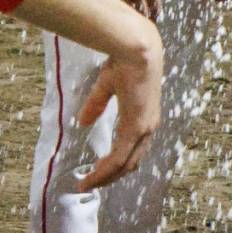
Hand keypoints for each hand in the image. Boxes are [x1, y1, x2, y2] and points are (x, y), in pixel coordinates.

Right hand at [72, 24, 163, 192]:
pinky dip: (105, 170)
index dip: (116, 163)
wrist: (137, 48)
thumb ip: (96, 105)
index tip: (96, 171)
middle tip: (90, 183)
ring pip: (124, 165)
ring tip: (87, 184)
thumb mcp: (107, 86)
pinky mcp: (136, 127)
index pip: (132, 149)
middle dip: (109, 176)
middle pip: (130, 163)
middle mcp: (148, 127)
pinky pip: (119, 157)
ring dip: (105, 177)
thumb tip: (83, 123)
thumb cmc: (124, 61)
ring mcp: (144, 128)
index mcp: (144, 117)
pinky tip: (92, 176)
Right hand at [96, 0, 164, 19]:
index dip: (155, 14)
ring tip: (133, 20)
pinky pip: (119, 5)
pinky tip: (123, 11)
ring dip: (133, 16)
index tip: (154, 18)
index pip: (156, 6)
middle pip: (144, 12)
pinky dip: (122, 9)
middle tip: (144, 22)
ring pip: (131, 11)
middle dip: (145, 18)